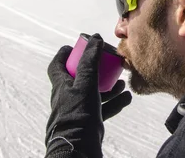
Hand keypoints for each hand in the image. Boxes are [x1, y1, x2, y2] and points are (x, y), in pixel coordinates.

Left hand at [44, 34, 130, 157]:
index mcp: (61, 86)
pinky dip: (114, 103)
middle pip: (80, 78)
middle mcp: (67, 97)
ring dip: (108, 87)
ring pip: (94, 93)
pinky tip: (126, 98)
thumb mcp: (85, 83)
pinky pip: (102, 109)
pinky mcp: (88, 123)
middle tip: (107, 63)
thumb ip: (90, 61)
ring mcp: (78, 111)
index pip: (57, 65)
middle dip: (95, 69)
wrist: (79, 149)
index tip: (78, 46)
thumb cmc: (78, 115)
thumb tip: (94, 38)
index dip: (66, 54)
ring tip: (121, 83)